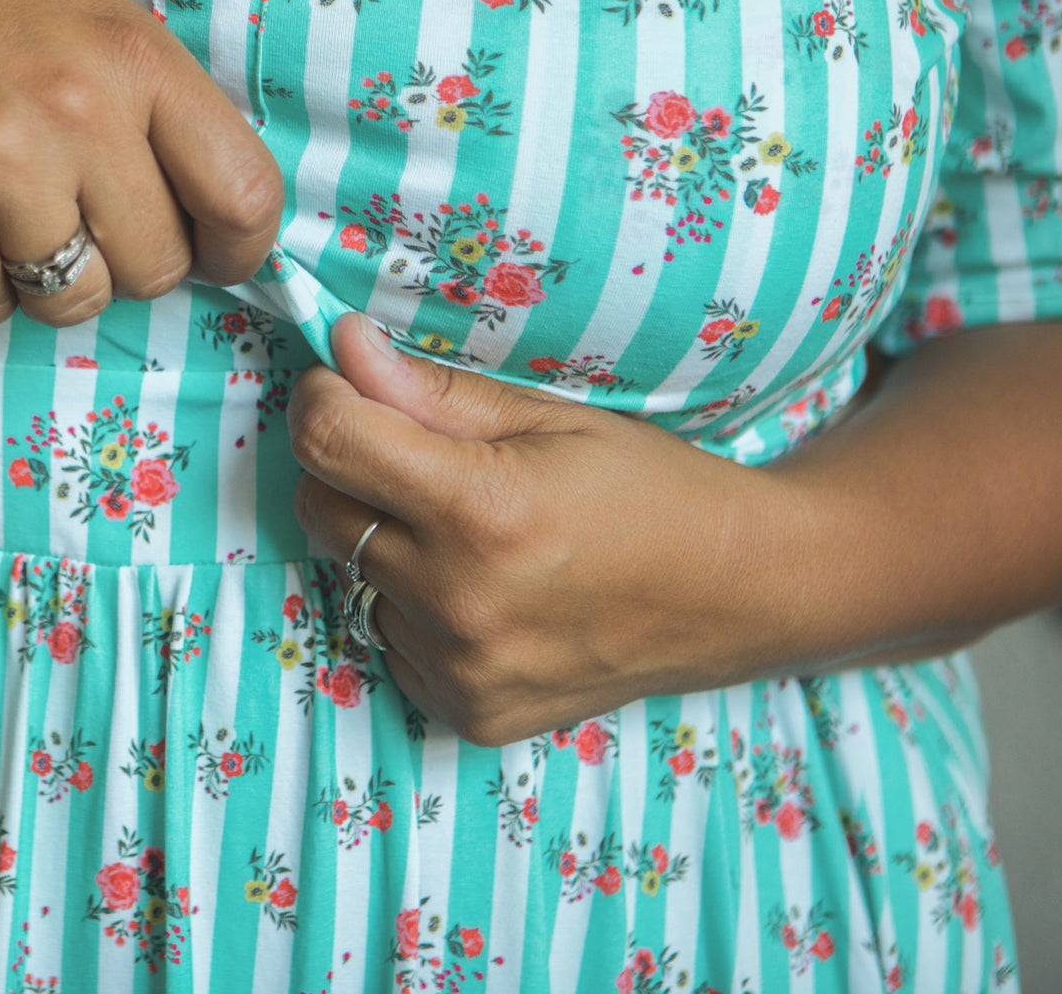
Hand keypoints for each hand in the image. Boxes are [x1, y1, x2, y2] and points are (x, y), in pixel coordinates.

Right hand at [0, 0, 283, 327]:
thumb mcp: (80, 5)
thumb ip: (152, 94)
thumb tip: (220, 200)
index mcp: (133, 53)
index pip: (244, 191)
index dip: (239, 247)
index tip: (214, 254)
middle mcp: (77, 110)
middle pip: (157, 267)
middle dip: (125, 263)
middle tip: (79, 222)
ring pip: (75, 299)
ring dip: (47, 279)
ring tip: (7, 215)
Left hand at [287, 312, 805, 746]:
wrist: (739, 594)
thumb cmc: (648, 488)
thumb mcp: (549, 418)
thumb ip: (433, 393)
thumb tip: (341, 348)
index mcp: (483, 512)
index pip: (329, 442)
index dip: (323, 398)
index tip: (344, 385)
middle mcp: (461, 602)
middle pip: (322, 510)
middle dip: (349, 468)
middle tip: (414, 455)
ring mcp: (462, 669)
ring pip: (352, 577)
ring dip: (385, 543)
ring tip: (471, 532)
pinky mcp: (467, 713)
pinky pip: (389, 639)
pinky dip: (415, 606)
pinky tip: (484, 588)